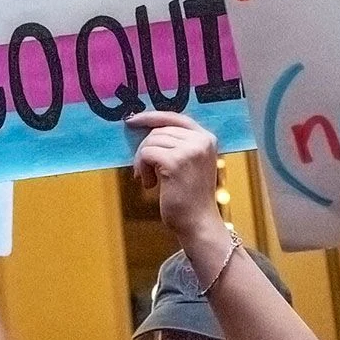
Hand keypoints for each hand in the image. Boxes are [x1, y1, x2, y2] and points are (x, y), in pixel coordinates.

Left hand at [126, 110, 224, 240]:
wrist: (197, 222)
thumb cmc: (189, 196)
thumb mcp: (189, 163)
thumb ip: (176, 144)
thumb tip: (144, 128)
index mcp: (207, 138)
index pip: (175, 117)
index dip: (151, 117)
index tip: (132, 120)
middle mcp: (201, 140)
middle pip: (159, 130)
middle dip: (145, 149)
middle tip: (144, 171)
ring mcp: (190, 150)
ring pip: (150, 142)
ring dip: (142, 162)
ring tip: (150, 180)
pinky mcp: (176, 162)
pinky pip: (146, 154)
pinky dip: (141, 169)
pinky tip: (150, 184)